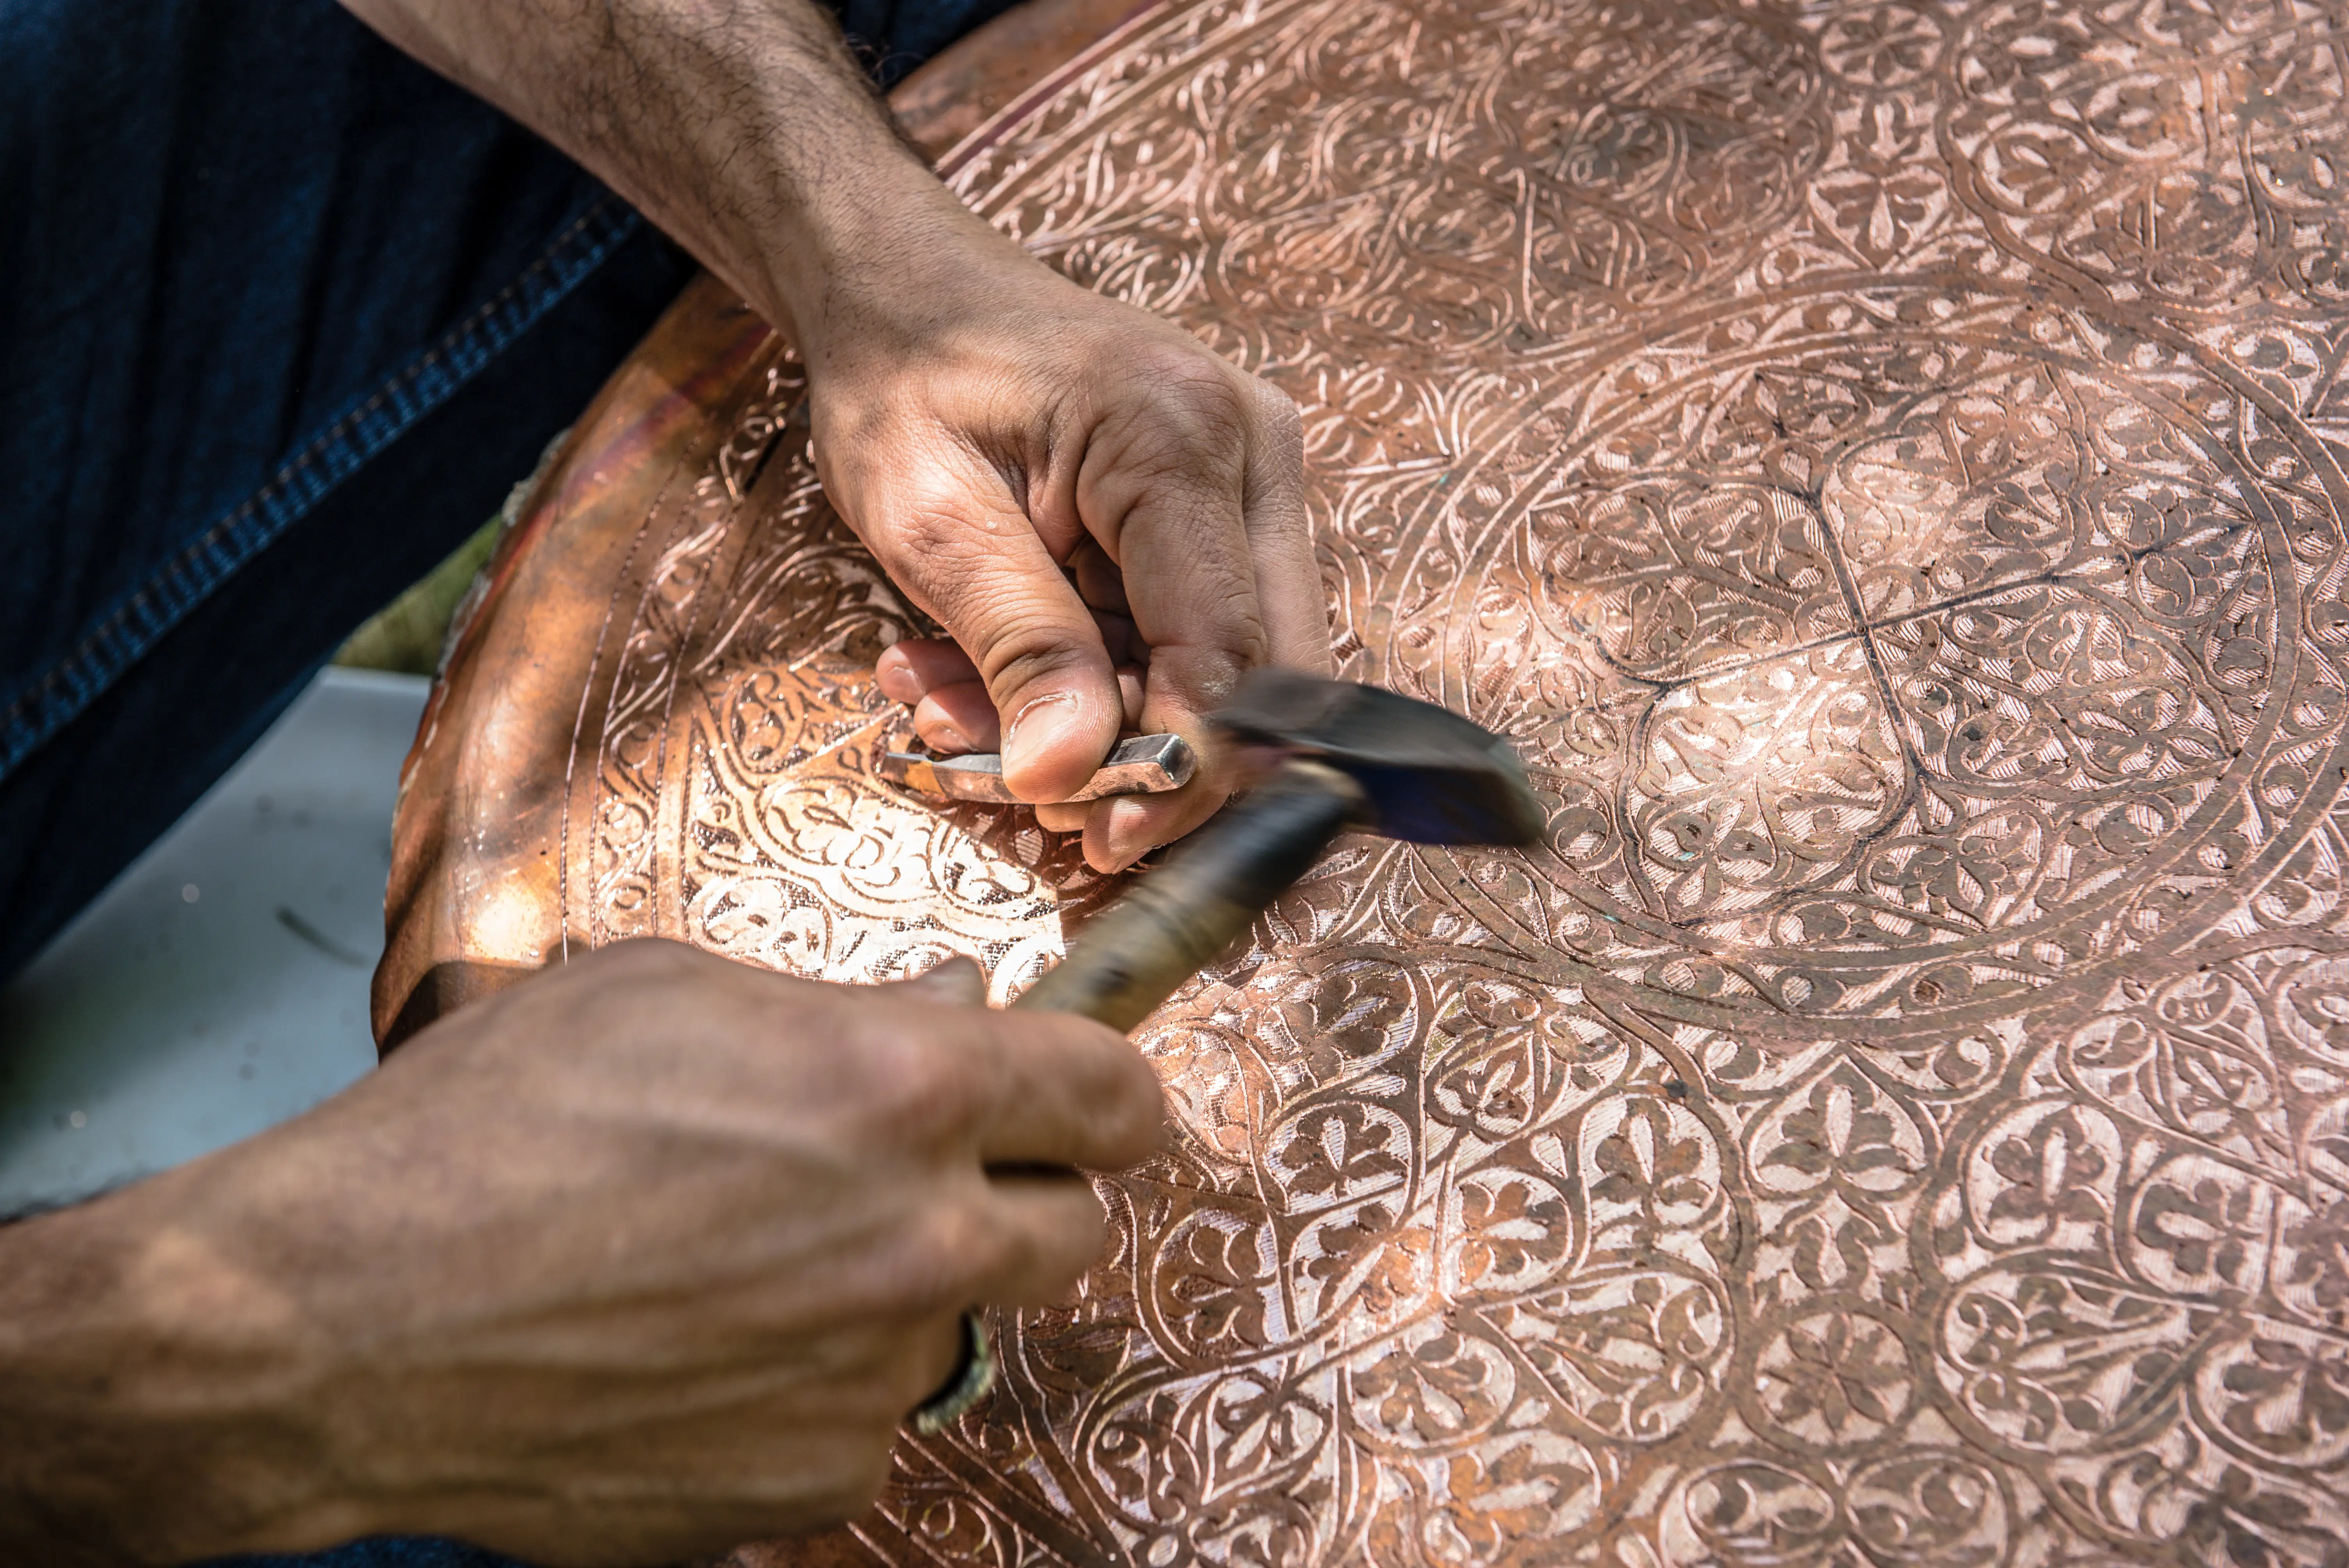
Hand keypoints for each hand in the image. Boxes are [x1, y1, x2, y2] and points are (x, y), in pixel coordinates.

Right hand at [0, 942, 1162, 1566]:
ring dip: (895, 1297)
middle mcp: (915, 1244)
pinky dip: (816, 1387)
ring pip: (955, 1331)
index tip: (1104, 1106)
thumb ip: (836, 1011)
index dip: (1115, 1095)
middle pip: (1069, 1230)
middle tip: (928, 1182)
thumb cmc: (484, 1132)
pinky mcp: (809, 1483)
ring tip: (750, 1270)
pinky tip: (704, 1353)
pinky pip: (863, 1421)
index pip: (1108, 1095)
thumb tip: (948, 1015)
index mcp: (899, 1092)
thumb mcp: (663, 997)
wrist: (341, 1322)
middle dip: (1021, 1198)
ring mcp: (869, 1380)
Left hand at [338, 0, 1331, 872]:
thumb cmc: (908, 378)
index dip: (1181, 763)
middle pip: (1262, 674)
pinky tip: (994, 680)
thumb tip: (1069, 778)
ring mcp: (1255, 484)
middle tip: (1038, 802)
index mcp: (1176, 434)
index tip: (1112, 841)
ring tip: (959, 708)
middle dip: (1154, 760)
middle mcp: (1251, 453)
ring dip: (1112, 726)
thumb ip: (1014, 644)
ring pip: (1233, 673)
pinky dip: (1105, 688)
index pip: (1224, 647)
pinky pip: (1197, 643)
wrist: (912, 291)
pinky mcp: (1233, 516)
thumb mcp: (927, 516)